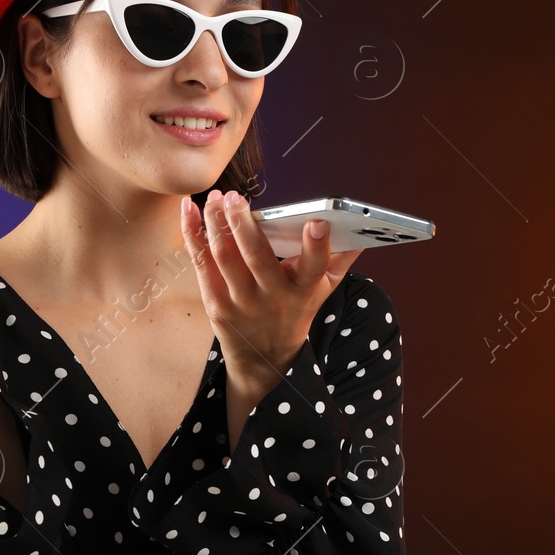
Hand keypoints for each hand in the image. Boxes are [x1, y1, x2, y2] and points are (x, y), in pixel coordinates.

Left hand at [180, 189, 363, 386]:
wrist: (264, 357)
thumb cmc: (296, 309)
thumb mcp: (323, 290)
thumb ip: (340, 259)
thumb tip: (365, 232)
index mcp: (303, 289)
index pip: (314, 267)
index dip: (316, 246)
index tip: (316, 221)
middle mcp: (272, 297)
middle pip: (257, 258)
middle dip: (244, 225)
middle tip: (237, 197)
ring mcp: (241, 303)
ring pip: (225, 258)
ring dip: (216, 224)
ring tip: (216, 198)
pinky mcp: (216, 303)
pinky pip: (202, 263)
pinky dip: (193, 235)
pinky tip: (189, 210)